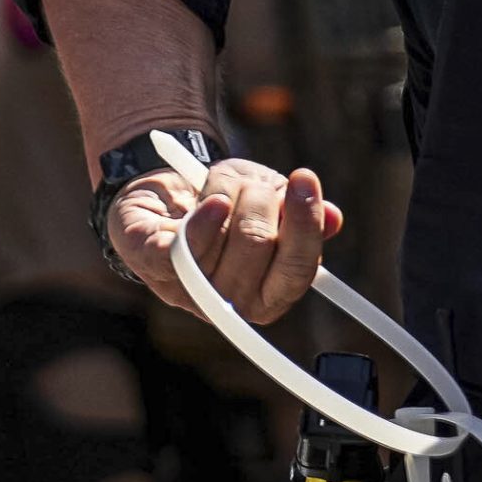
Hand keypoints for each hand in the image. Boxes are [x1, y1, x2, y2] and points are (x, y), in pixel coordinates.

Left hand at [107, 157, 341, 324]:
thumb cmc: (230, 206)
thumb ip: (303, 220)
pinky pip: (182, 248)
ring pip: (224, 235)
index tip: (304, 180)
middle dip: (260, 198)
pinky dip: (202, 219)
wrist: (167, 194)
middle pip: (259, 244)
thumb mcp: (275, 206)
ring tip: (222, 184)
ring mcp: (184, 286)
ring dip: (228, 191)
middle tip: (254, 182)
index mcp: (268, 296)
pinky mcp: (147, 262)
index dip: (305, 225)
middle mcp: (226, 301)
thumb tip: (334, 219)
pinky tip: (213, 200)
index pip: (297, 270)